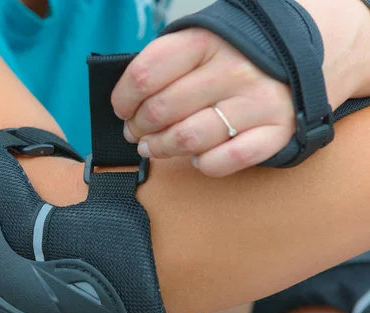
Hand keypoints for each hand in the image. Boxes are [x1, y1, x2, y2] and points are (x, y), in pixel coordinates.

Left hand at [111, 28, 294, 176]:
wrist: (298, 55)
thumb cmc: (231, 55)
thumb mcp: (198, 43)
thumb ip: (164, 65)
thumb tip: (126, 104)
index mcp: (206, 41)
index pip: (144, 76)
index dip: (123, 100)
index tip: (122, 110)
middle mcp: (233, 69)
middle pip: (160, 111)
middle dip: (138, 129)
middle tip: (136, 133)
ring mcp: (257, 101)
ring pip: (186, 140)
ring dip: (161, 149)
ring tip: (155, 147)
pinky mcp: (276, 132)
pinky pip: (223, 162)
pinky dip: (202, 164)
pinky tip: (198, 155)